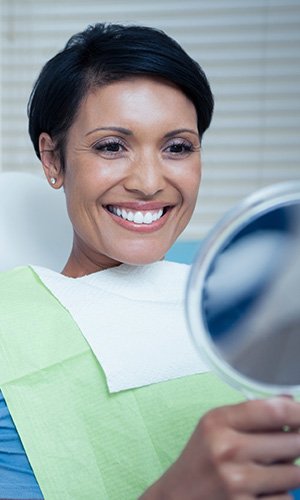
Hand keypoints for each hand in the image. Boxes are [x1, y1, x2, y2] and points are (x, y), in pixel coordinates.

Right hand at [141, 397, 299, 498]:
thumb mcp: (216, 427)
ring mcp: (237, 483)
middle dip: (296, 443)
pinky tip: (261, 491)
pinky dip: (280, 495)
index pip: (274, 410)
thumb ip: (251, 414)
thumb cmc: (201, 459)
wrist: (176, 499)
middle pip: (293, 442)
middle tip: (284, 446)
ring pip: (295, 474)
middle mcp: (227, 450)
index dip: (299, 411)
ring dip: (289, 472)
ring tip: (268, 470)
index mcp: (219, 422)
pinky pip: (286, 499)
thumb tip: (291, 402)